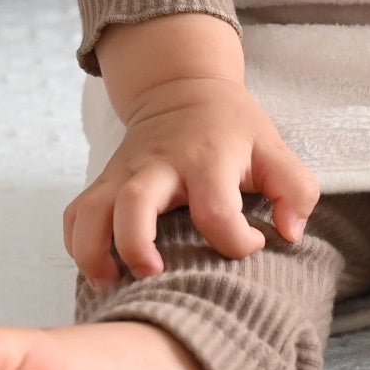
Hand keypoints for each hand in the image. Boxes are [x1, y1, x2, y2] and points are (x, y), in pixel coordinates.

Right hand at [63, 76, 320, 289]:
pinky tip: (101, 268)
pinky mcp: (104, 182)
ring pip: (91, 211)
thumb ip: (294, 189)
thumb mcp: (273, 146)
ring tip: (112, 280)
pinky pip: (75, 215)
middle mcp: (160, 167)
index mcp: (208, 160)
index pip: (216, 208)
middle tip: (154, 273)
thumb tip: (290, 234)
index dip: (235, 240)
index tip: (253, 243)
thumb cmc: (232, 128)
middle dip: (136, 245)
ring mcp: (125, 174)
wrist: (182, 88)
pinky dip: (77, 246)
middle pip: (134, 204)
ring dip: (93, 252)